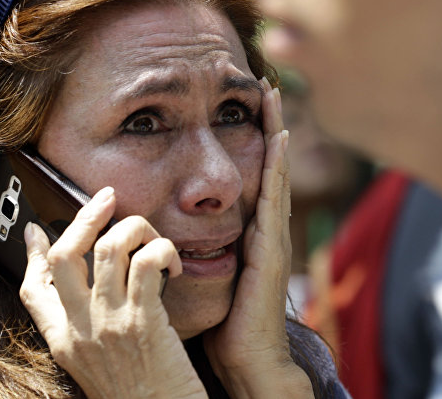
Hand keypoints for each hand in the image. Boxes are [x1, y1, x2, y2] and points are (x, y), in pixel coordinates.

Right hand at [20, 188, 206, 398]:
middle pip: (64, 255)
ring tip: (154, 238)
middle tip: (108, 197)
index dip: (29, 254)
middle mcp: (80, 330)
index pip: (31, 290)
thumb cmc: (141, 396)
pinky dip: (163, 250)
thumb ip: (88, 329)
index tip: (35, 228)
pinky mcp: (144, 322)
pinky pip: (147, 263)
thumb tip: (86, 292)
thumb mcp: (96, 366)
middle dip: (85, 215)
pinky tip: (173, 266)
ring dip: (137, 228)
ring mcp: (110, 324)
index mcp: (63, 342)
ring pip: (111, 247)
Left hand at [203, 78, 313, 397]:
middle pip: (269, 163)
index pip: (253, 173)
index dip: (251, 137)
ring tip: (273, 95)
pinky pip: (275, 200)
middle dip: (269, 121)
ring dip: (275, 131)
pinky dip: (277, 167)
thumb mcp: (206, 272)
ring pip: (275, 172)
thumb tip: (164, 225)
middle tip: (266, 82)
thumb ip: (195, 245)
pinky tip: (277, 139)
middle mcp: (266, 227)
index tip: (244, 100)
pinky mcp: (272, 249)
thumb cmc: (224, 322)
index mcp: (250, 231)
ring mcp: (273, 236)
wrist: (247, 359)